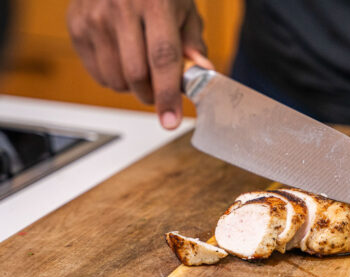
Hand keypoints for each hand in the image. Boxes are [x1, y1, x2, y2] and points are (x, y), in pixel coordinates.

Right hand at [67, 0, 213, 129]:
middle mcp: (121, 8)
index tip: (170, 121)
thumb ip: (193, 44)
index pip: (162, 58)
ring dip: (133, 88)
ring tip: (141, 68)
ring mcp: (94, 18)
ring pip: (116, 80)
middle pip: (137, 75)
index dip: (167, 95)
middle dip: (152, 95)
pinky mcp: (76, 27)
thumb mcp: (184, 10)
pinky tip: (122, 59)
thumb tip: (201, 73)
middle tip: (161, 90)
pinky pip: (98, 75)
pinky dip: (115, 79)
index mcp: (155, 3)